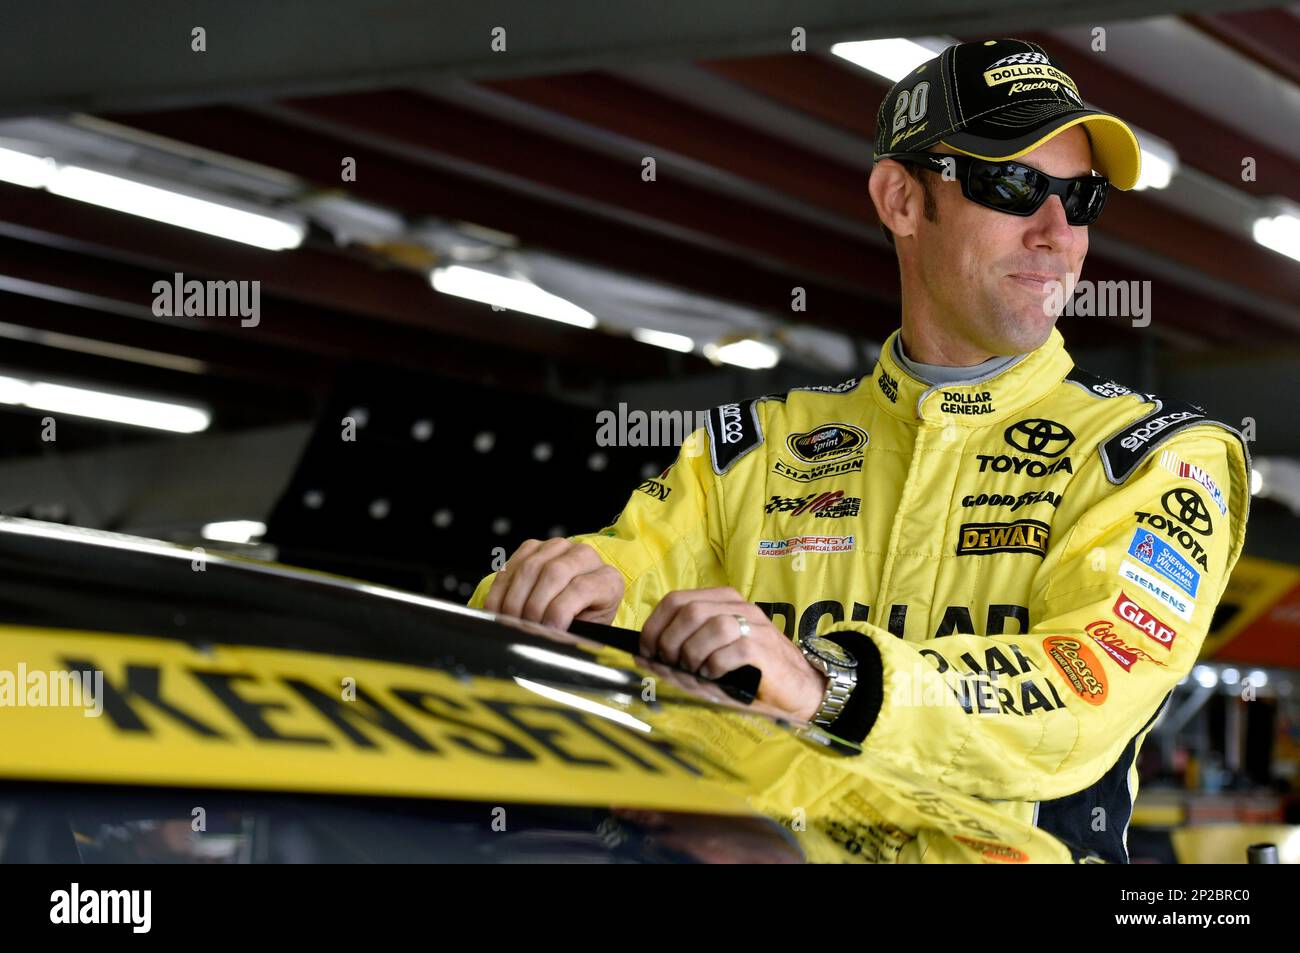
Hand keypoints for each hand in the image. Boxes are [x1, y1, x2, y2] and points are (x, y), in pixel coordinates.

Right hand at [483, 538, 623, 628]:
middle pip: (553, 573)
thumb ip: (574, 634)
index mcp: (607, 579)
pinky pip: (511, 565)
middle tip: (526, 628)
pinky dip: (500, 591)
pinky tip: (500, 610)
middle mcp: (585, 556)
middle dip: (533, 606)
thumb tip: (549, 639)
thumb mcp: (588, 631)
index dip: (560, 611)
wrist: (579, 605)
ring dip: (514, 600)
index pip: (581, 588)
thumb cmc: (584, 621)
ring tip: (512, 623)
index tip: (548, 631)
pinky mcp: (533, 547)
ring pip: (529, 568)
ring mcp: (558, 547)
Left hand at [640, 588, 826, 720]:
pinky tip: (714, 676)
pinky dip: (713, 667)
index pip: (676, 600)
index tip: (646, 650)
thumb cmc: (752, 670)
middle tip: (669, 664)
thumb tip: (646, 654)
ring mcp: (754, 626)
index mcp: (723, 600)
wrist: (799, 687)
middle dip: (670, 641)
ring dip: (692, 654)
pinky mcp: (763, 649)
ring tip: (694, 671)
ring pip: (710, 626)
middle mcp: (739, 607)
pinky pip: (729, 651)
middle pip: (690, 611)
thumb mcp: (717, 648)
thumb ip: (687, 643)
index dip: (655, 626)